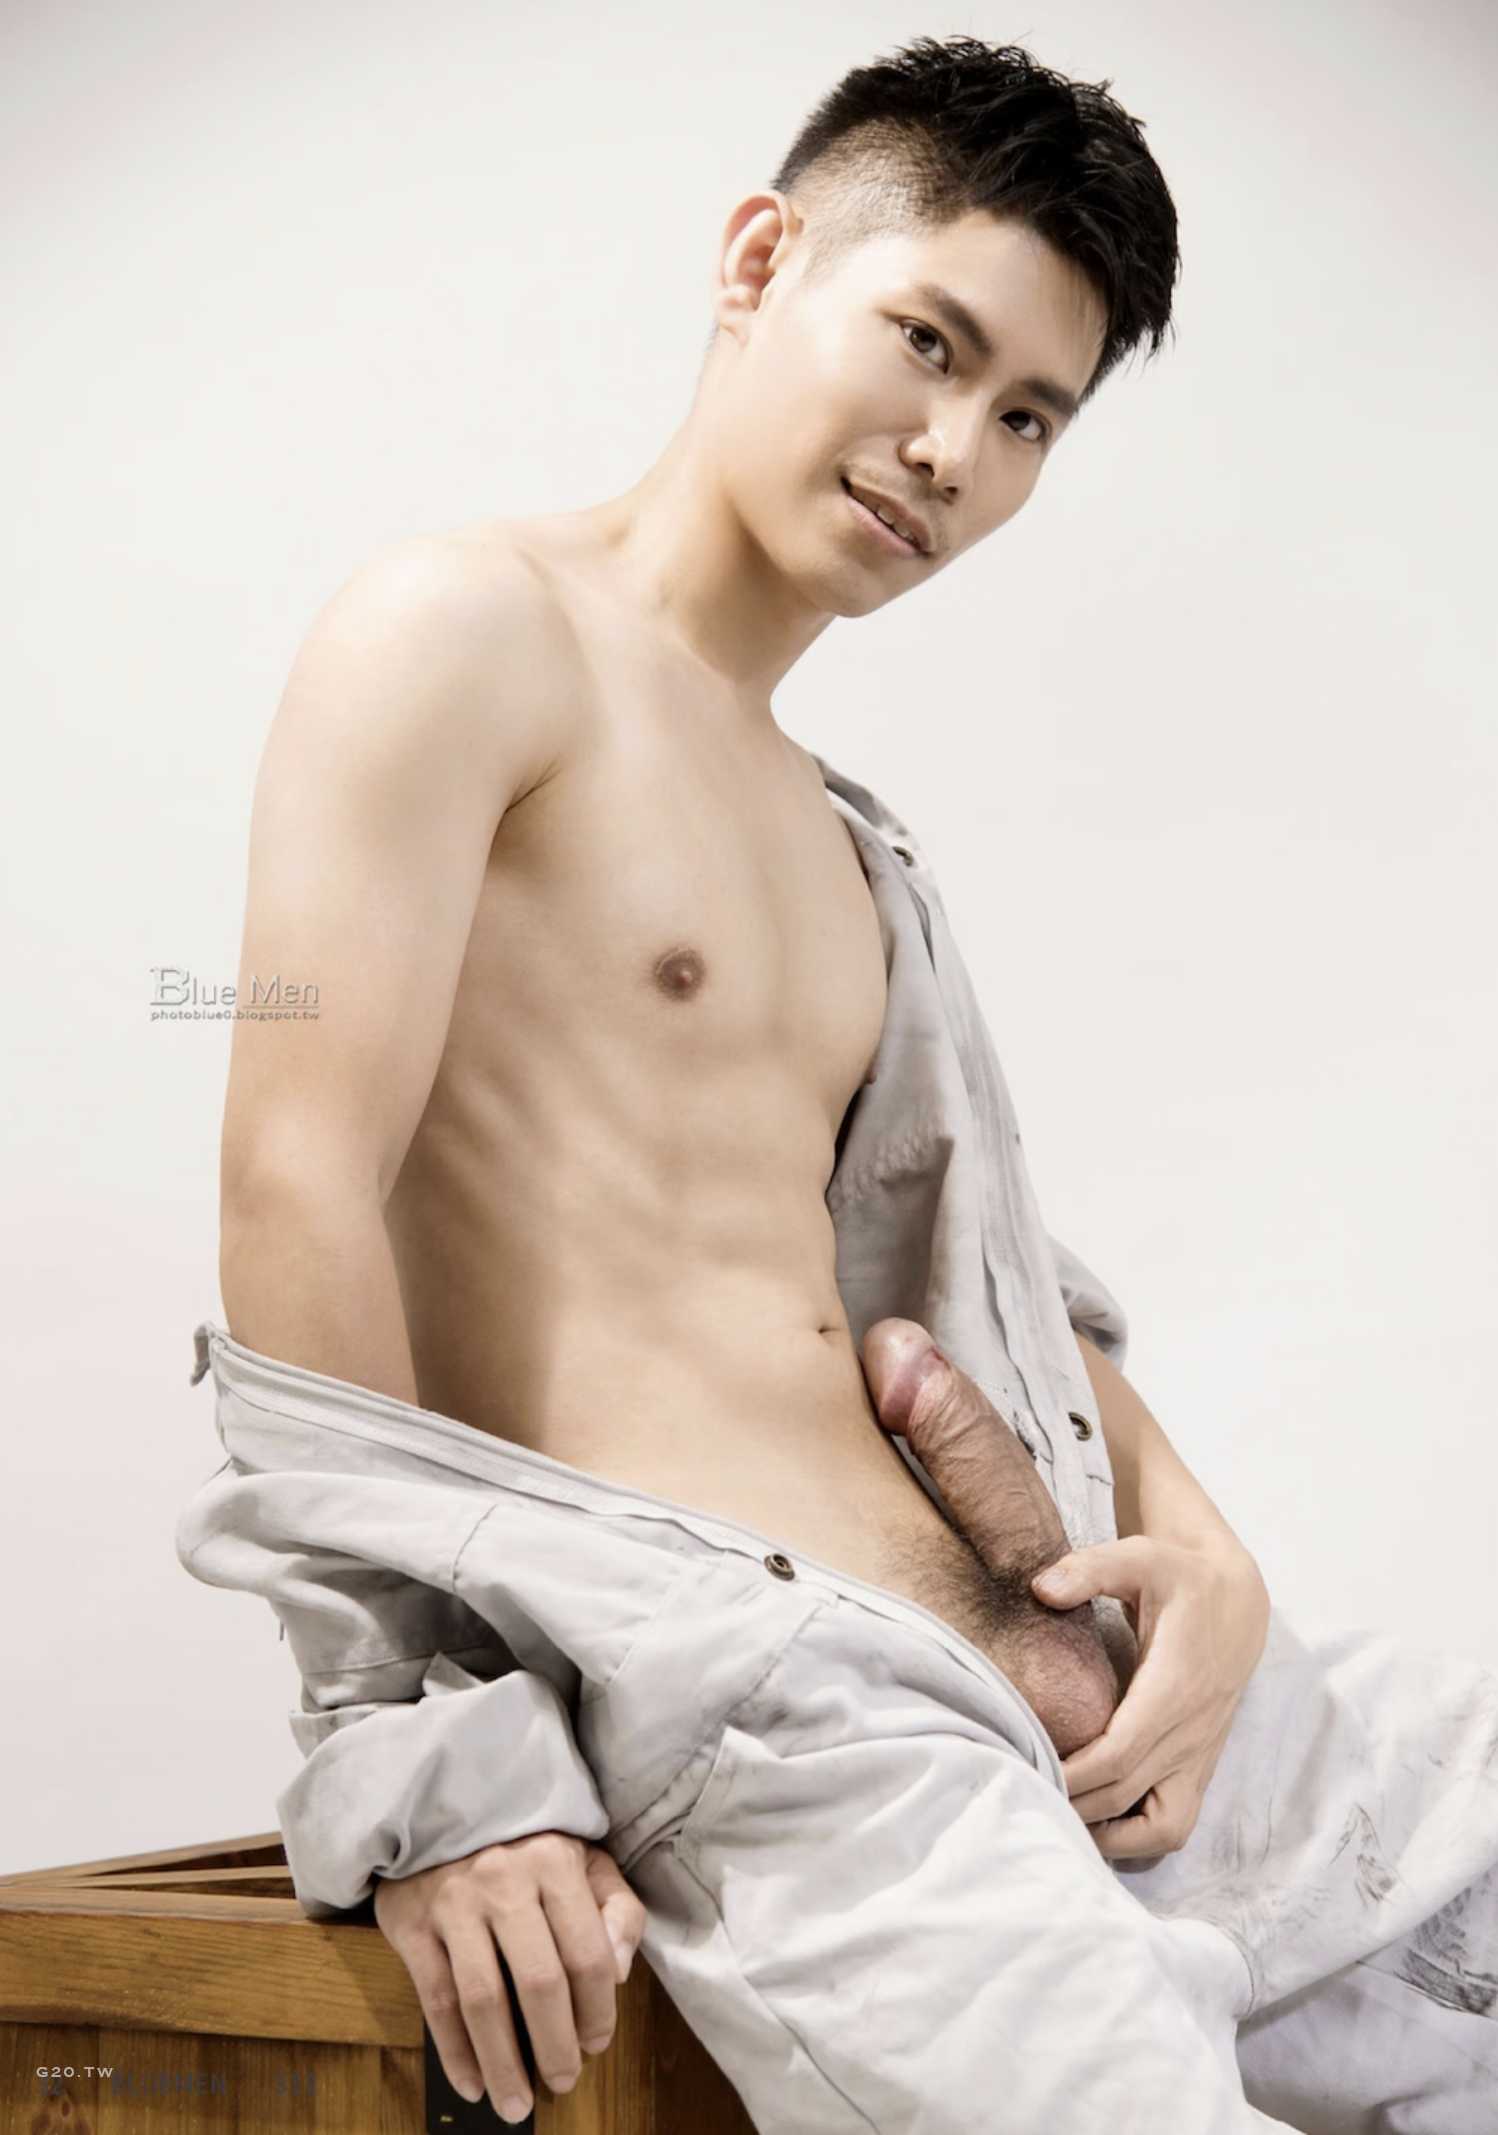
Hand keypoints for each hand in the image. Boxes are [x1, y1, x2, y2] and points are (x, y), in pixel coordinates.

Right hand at [372, 1831, 646, 2123]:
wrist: (439, 1804)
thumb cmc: (524, 1843)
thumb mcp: (583, 1857)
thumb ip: (616, 1909)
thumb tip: (619, 1972)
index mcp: (555, 1862)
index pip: (587, 1954)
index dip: (597, 2011)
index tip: (597, 2043)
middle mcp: (504, 1880)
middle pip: (539, 1983)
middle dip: (555, 2046)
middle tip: (563, 2081)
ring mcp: (454, 1902)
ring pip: (484, 2000)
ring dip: (503, 2064)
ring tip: (516, 2106)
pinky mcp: (413, 1923)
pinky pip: (435, 2000)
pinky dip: (454, 2051)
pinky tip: (472, 2083)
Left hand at [1032, 1532, 1269, 1858]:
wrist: (1236, 1602)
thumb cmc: (1180, 1579)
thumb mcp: (1141, 1556)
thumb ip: (1091, 1568)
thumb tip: (1042, 1588)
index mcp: (1175, 1687)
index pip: (1119, 1752)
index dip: (1072, 1772)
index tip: (1027, 1768)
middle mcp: (1191, 1733)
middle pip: (1125, 1793)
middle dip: (1071, 1802)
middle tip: (1020, 1791)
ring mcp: (1198, 1757)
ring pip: (1161, 1829)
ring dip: (1108, 1833)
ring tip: (1056, 1812)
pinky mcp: (1198, 1768)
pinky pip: (1173, 1824)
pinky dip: (1135, 1836)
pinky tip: (1092, 1818)